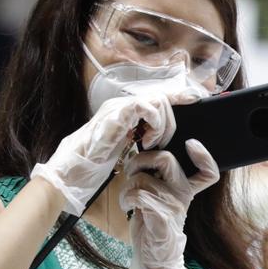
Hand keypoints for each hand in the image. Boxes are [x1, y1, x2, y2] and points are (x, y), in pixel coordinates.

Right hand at [31, 93, 177, 215]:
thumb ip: (141, 136)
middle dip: (171, 119)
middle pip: (161, 98)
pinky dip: (154, 124)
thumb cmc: (96, 162)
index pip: (157, 98)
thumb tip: (162, 136)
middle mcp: (123, 106)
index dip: (177, 97)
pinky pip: (145, 107)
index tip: (195, 100)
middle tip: (164, 141)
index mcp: (127, 112)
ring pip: (157, 100)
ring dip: (163, 124)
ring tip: (154, 143)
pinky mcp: (116, 115)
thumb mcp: (127, 147)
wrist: (72, 171)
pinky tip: (146, 142)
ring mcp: (119, 108)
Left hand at [118, 139, 219, 268]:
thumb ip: (160, 179)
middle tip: (132, 172)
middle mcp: (183, 195)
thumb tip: (143, 154)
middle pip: (166, 159)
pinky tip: (128, 208)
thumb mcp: (163, 199)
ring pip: (141, 178)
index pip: (208, 172)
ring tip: (128, 200)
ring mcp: (173, 206)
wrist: (156, 259)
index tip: (191, 144)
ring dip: (126, 187)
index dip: (203, 156)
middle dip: (140, 160)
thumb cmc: (153, 224)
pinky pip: (138, 195)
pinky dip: (126, 199)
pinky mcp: (160, 218)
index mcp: (187, 190)